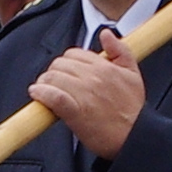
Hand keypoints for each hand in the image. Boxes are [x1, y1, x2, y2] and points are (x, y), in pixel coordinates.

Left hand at [30, 41, 146, 160]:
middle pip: (60, 64)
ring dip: (44, 83)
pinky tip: (37, 94)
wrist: (134, 137)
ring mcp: (83, 94)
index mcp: (105, 67)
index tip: (66, 73)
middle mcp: (93, 77)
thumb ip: (121, 50)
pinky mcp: (74, 111)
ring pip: (53, 77)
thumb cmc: (132, 110)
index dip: (66, 62)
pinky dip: (41, 94)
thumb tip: (106, 34)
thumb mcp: (133, 74)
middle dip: (54, 72)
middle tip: (54, 83)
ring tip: (44, 90)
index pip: (74, 54)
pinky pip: (52, 96)